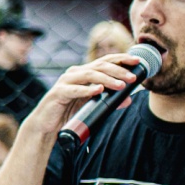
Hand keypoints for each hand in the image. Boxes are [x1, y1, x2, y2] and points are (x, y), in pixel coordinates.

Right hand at [29, 51, 152, 134]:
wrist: (46, 125)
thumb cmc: (68, 112)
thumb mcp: (92, 105)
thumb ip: (108, 101)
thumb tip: (129, 100)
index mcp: (84, 72)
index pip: (105, 61)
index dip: (121, 59)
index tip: (137, 61)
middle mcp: (75, 73)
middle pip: (100, 66)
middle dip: (119, 70)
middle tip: (133, 78)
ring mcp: (66, 81)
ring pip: (90, 75)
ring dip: (107, 79)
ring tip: (121, 86)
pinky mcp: (58, 93)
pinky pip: (74, 89)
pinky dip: (87, 90)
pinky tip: (98, 90)